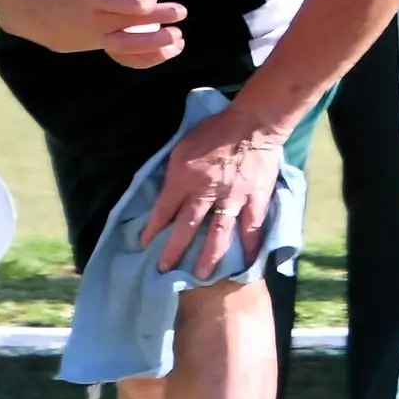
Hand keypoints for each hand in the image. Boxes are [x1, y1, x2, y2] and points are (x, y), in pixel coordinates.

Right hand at [87, 0, 186, 68]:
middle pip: (120, 23)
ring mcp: (101, 39)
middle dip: (152, 19)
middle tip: (181, 11)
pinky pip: (129, 59)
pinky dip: (153, 57)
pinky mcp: (111, 50)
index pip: (105, 0)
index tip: (144, 6)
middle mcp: (94, 20)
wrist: (73, 8)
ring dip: (153, 44)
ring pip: (123, 47)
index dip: (122, 4)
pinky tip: (175, 48)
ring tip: (179, 36)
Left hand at [140, 108, 284, 276]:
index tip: (144, 244)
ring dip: (208, 257)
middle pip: (187, 227)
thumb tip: (166, 190)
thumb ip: (174, 170)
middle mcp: (206, 192)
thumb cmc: (215, 129)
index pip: (164, 209)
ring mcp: (233, 199)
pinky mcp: (255, 200)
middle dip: (173, 250)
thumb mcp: (183, 145)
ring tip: (202, 275)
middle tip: (164, 269)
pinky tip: (247, 262)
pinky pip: (251, 227)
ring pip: (218, 234)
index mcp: (185, 177)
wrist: (253, 122)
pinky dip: (249, 245)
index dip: (152, 228)